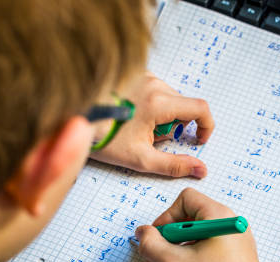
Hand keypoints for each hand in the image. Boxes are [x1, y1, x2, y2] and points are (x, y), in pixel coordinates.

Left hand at [90, 72, 213, 177]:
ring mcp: (143, 76)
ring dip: (164, 116)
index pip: (201, 108)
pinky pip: (157, 90)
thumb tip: (199, 169)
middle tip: (152, 139)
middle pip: (184, 106)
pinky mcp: (134, 75)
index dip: (206, 126)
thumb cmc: (102, 138)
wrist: (72, 119)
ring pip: (171, 98)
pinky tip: (134, 117)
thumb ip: (175, 165)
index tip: (199, 140)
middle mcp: (153, 83)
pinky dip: (153, 105)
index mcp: (158, 102)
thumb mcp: (141, 159)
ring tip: (139, 128)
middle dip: (176, 126)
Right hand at [135, 188, 268, 261]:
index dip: (166, 217)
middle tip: (151, 259)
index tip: (156, 237)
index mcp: (219, 216)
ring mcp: (234, 242)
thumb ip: (152, 245)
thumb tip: (142, 233)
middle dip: (166, 242)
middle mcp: (229, 224)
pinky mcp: (235, 259)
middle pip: (189, 222)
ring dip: (173, 256)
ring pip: (195, 241)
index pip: (186, 200)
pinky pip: (206, 253)